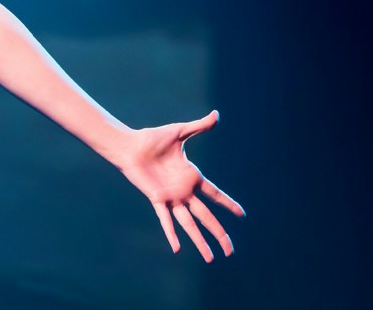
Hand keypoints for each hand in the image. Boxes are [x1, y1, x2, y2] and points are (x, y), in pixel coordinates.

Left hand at [114, 110, 244, 261]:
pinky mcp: (157, 198)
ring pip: (189, 223)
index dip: (228, 204)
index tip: (242, 215)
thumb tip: (217, 114)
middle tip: (231, 250)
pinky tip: (177, 248)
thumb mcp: (180, 132)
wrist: (130, 145)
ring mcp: (171, 197)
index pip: (216, 194)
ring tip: (211, 258)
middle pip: (206, 217)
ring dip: (200, 241)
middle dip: (219, 233)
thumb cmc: (152, 139)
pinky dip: (171, 233)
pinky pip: (165, 219)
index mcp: (192, 177)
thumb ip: (199, 127)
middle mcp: (184, 191)